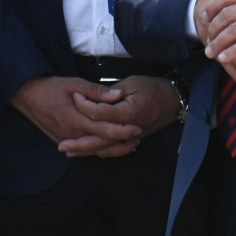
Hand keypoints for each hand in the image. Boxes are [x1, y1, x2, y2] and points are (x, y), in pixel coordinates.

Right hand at [11, 76, 143, 157]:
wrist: (28, 97)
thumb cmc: (51, 87)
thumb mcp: (74, 83)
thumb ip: (97, 91)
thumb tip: (118, 95)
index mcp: (75, 119)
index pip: (104, 129)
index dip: (122, 130)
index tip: (138, 127)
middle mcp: (72, 134)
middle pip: (102, 144)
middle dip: (122, 143)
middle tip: (139, 137)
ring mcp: (67, 140)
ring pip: (95, 151)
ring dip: (114, 149)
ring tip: (131, 145)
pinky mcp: (64, 141)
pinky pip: (86, 150)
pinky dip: (101, 150)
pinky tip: (112, 147)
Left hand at [64, 75, 180, 155]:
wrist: (173, 100)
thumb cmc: (152, 88)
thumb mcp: (131, 83)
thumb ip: (111, 93)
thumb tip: (93, 99)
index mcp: (128, 112)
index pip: (99, 113)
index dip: (84, 104)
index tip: (74, 96)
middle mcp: (128, 129)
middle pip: (99, 139)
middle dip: (79, 143)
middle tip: (61, 145)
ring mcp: (131, 137)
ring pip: (105, 148)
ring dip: (86, 151)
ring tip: (68, 152)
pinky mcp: (131, 140)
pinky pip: (113, 150)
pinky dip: (99, 152)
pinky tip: (87, 152)